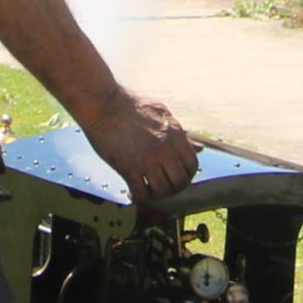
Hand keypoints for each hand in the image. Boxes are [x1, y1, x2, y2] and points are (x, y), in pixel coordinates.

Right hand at [80, 90, 197, 201]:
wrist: (104, 104)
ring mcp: (147, 160)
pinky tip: (132, 194)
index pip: (192, 165)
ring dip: (155, 195)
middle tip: (162, 188)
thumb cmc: (131, 105)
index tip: (176, 177)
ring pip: (162, 191)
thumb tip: (199, 147)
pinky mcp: (129, 168)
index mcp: (175, 135)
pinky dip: (138, 198)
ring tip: (147, 192)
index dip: (187, 175)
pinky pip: (141, 193)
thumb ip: (181, 133)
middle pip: (180, 182)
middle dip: (173, 189)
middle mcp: (165, 150)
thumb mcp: (162, 113)